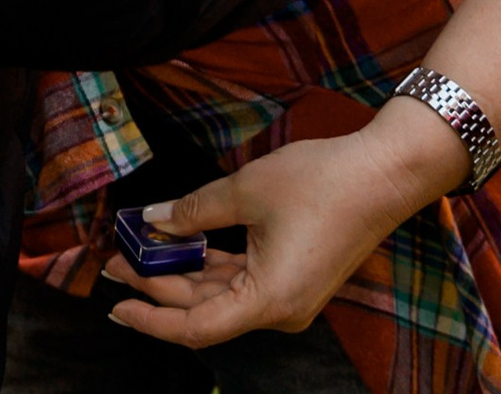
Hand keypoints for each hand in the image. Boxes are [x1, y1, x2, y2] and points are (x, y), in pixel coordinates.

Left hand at [104, 106, 463, 346]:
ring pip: (222, 294)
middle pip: (206, 309)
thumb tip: (154, 221)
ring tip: (139, 248)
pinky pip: (242, 280)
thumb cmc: (322, 182)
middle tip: (116, 260)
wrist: (384, 174)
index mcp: (270, 299)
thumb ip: (193, 211)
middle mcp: (280, 309)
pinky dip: (210, 265)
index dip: (152, 318)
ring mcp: (289, 295)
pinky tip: (180, 243)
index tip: (116, 303)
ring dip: (182, 274)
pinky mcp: (293, 277)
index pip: (197, 326)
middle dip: (158, 286)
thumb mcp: (245, 190)